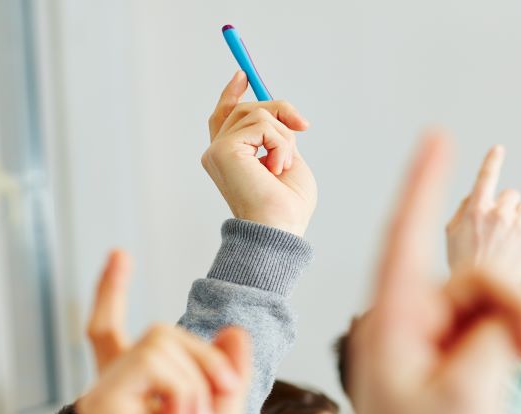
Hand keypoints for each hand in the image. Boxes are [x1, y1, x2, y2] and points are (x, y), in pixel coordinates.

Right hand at [76, 256, 251, 413]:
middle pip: (161, 331)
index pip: (112, 329)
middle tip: (224, 395)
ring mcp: (102, 394)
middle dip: (206, 359)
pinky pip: (153, 360)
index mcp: (135, 387)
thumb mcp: (227, 405)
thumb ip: (227, 366)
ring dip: (197, 378)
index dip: (114, 290)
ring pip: (160, 340)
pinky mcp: (102, 403)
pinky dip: (182, 386)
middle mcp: (111, 387)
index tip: (119, 254)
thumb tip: (234, 329)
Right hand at [202, 71, 316, 235]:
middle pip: (244, 109)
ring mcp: (218, 150)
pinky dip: (280, 143)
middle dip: (279, 110)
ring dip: (283, 136)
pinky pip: (261, 124)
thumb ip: (278, 137)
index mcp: (230, 159)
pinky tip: (278, 168)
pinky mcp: (224, 150)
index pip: (224, 116)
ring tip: (284, 166)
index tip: (243, 75)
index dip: (232, 94)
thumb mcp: (288, 162)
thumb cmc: (287, 208)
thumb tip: (281, 115)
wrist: (278, 231)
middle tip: (303, 125)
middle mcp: (217, 153)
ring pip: (256, 113)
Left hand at [348, 133, 520, 413]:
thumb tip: (518, 309)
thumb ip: (498, 337)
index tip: (436, 136)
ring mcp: (439, 330)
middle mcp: (415, 314)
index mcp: (395, 318)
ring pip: (501, 302)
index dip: (423, 184)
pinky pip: (503, 324)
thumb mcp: (466, 398)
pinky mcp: (460, 347)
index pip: (407, 237)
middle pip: (484, 280)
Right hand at [445, 145, 520, 282]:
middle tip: (499, 228)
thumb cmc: (465, 267)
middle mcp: (498, 213)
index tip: (498, 149)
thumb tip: (475, 194)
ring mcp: (519, 226)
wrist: (487, 300)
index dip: (492, 161)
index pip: (485, 177)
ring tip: (510, 241)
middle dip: (507, 206)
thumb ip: (462, 209)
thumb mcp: (451, 236)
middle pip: (512, 193)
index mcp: (475, 210)